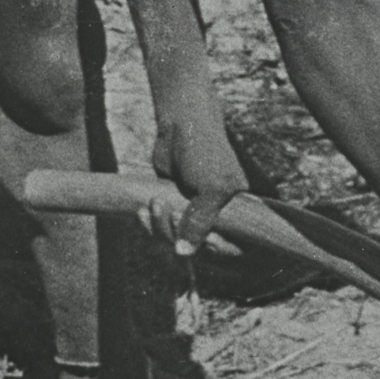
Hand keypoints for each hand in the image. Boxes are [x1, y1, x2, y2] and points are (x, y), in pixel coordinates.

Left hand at [146, 112, 248, 252]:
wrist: (180, 124)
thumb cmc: (204, 153)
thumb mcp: (211, 188)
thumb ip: (201, 222)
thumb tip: (184, 253)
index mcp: (236, 212)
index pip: (233, 247)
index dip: (219, 250)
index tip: (206, 241)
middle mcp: (215, 216)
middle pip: (198, 248)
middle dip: (180, 234)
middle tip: (173, 211)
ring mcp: (191, 214)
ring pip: (175, 240)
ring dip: (161, 227)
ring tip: (155, 201)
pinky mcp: (170, 207)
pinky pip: (159, 229)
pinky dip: (150, 224)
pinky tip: (143, 210)